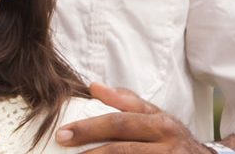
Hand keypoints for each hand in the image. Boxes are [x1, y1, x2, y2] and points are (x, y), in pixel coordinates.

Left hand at [58, 83, 212, 152]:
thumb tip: (94, 87)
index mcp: (161, 124)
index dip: (89, 128)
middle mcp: (167, 145)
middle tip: (63, 146)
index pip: (119, 123)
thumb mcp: (155, 116)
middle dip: (89, 151)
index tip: (62, 133)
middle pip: (121, 149)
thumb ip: (126, 101)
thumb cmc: (171, 136)